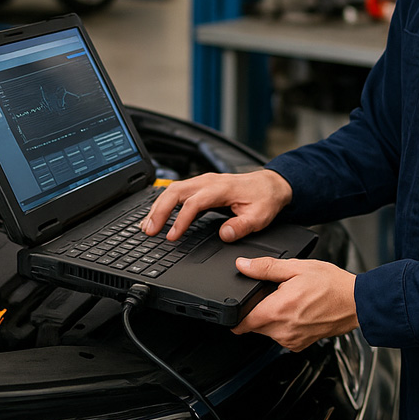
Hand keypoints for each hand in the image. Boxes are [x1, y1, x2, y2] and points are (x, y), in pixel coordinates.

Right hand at [140, 170, 291, 241]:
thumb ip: (242, 226)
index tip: (172, 237)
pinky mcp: (201, 185)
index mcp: (221, 188)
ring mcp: (203, 181)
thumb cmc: (264, 199)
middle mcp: (208, 181)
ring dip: (158, 207)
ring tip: (147, 226)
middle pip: (175, 192)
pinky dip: (164, 203)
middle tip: (149, 231)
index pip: (194, 203)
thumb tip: (225, 234)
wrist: (271, 184)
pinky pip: (177, 191)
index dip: (180, 220)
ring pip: (173, 190)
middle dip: (159, 211)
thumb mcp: (260, 216)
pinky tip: (157, 215)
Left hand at [232, 257, 358, 351]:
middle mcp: (283, 330)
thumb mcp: (296, 268)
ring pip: (267, 332)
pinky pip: (281, 337)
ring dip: (271, 319)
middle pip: (254, 326)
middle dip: (257, 311)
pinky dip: (283, 326)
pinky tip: (297, 312)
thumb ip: (265, 267)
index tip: (236, 307)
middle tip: (273, 295)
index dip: (235, 315)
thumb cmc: (331, 285)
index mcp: (278, 309)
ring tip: (289, 302)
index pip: (242, 323)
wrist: (356, 302)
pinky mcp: (300, 345)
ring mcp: (291, 340)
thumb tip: (243, 265)